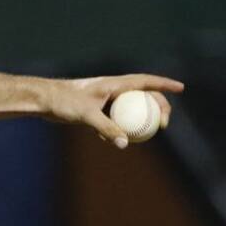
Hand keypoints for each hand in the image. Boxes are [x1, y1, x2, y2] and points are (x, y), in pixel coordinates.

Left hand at [45, 74, 184, 148]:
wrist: (43, 101)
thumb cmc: (63, 102)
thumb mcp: (86, 115)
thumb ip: (106, 128)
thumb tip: (124, 144)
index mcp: (114, 83)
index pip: (146, 81)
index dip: (165, 84)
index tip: (182, 88)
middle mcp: (111, 89)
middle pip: (142, 96)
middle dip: (158, 107)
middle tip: (165, 124)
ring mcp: (104, 99)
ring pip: (130, 109)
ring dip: (140, 120)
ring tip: (147, 135)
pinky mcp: (95, 109)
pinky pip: (115, 118)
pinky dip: (120, 128)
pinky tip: (115, 140)